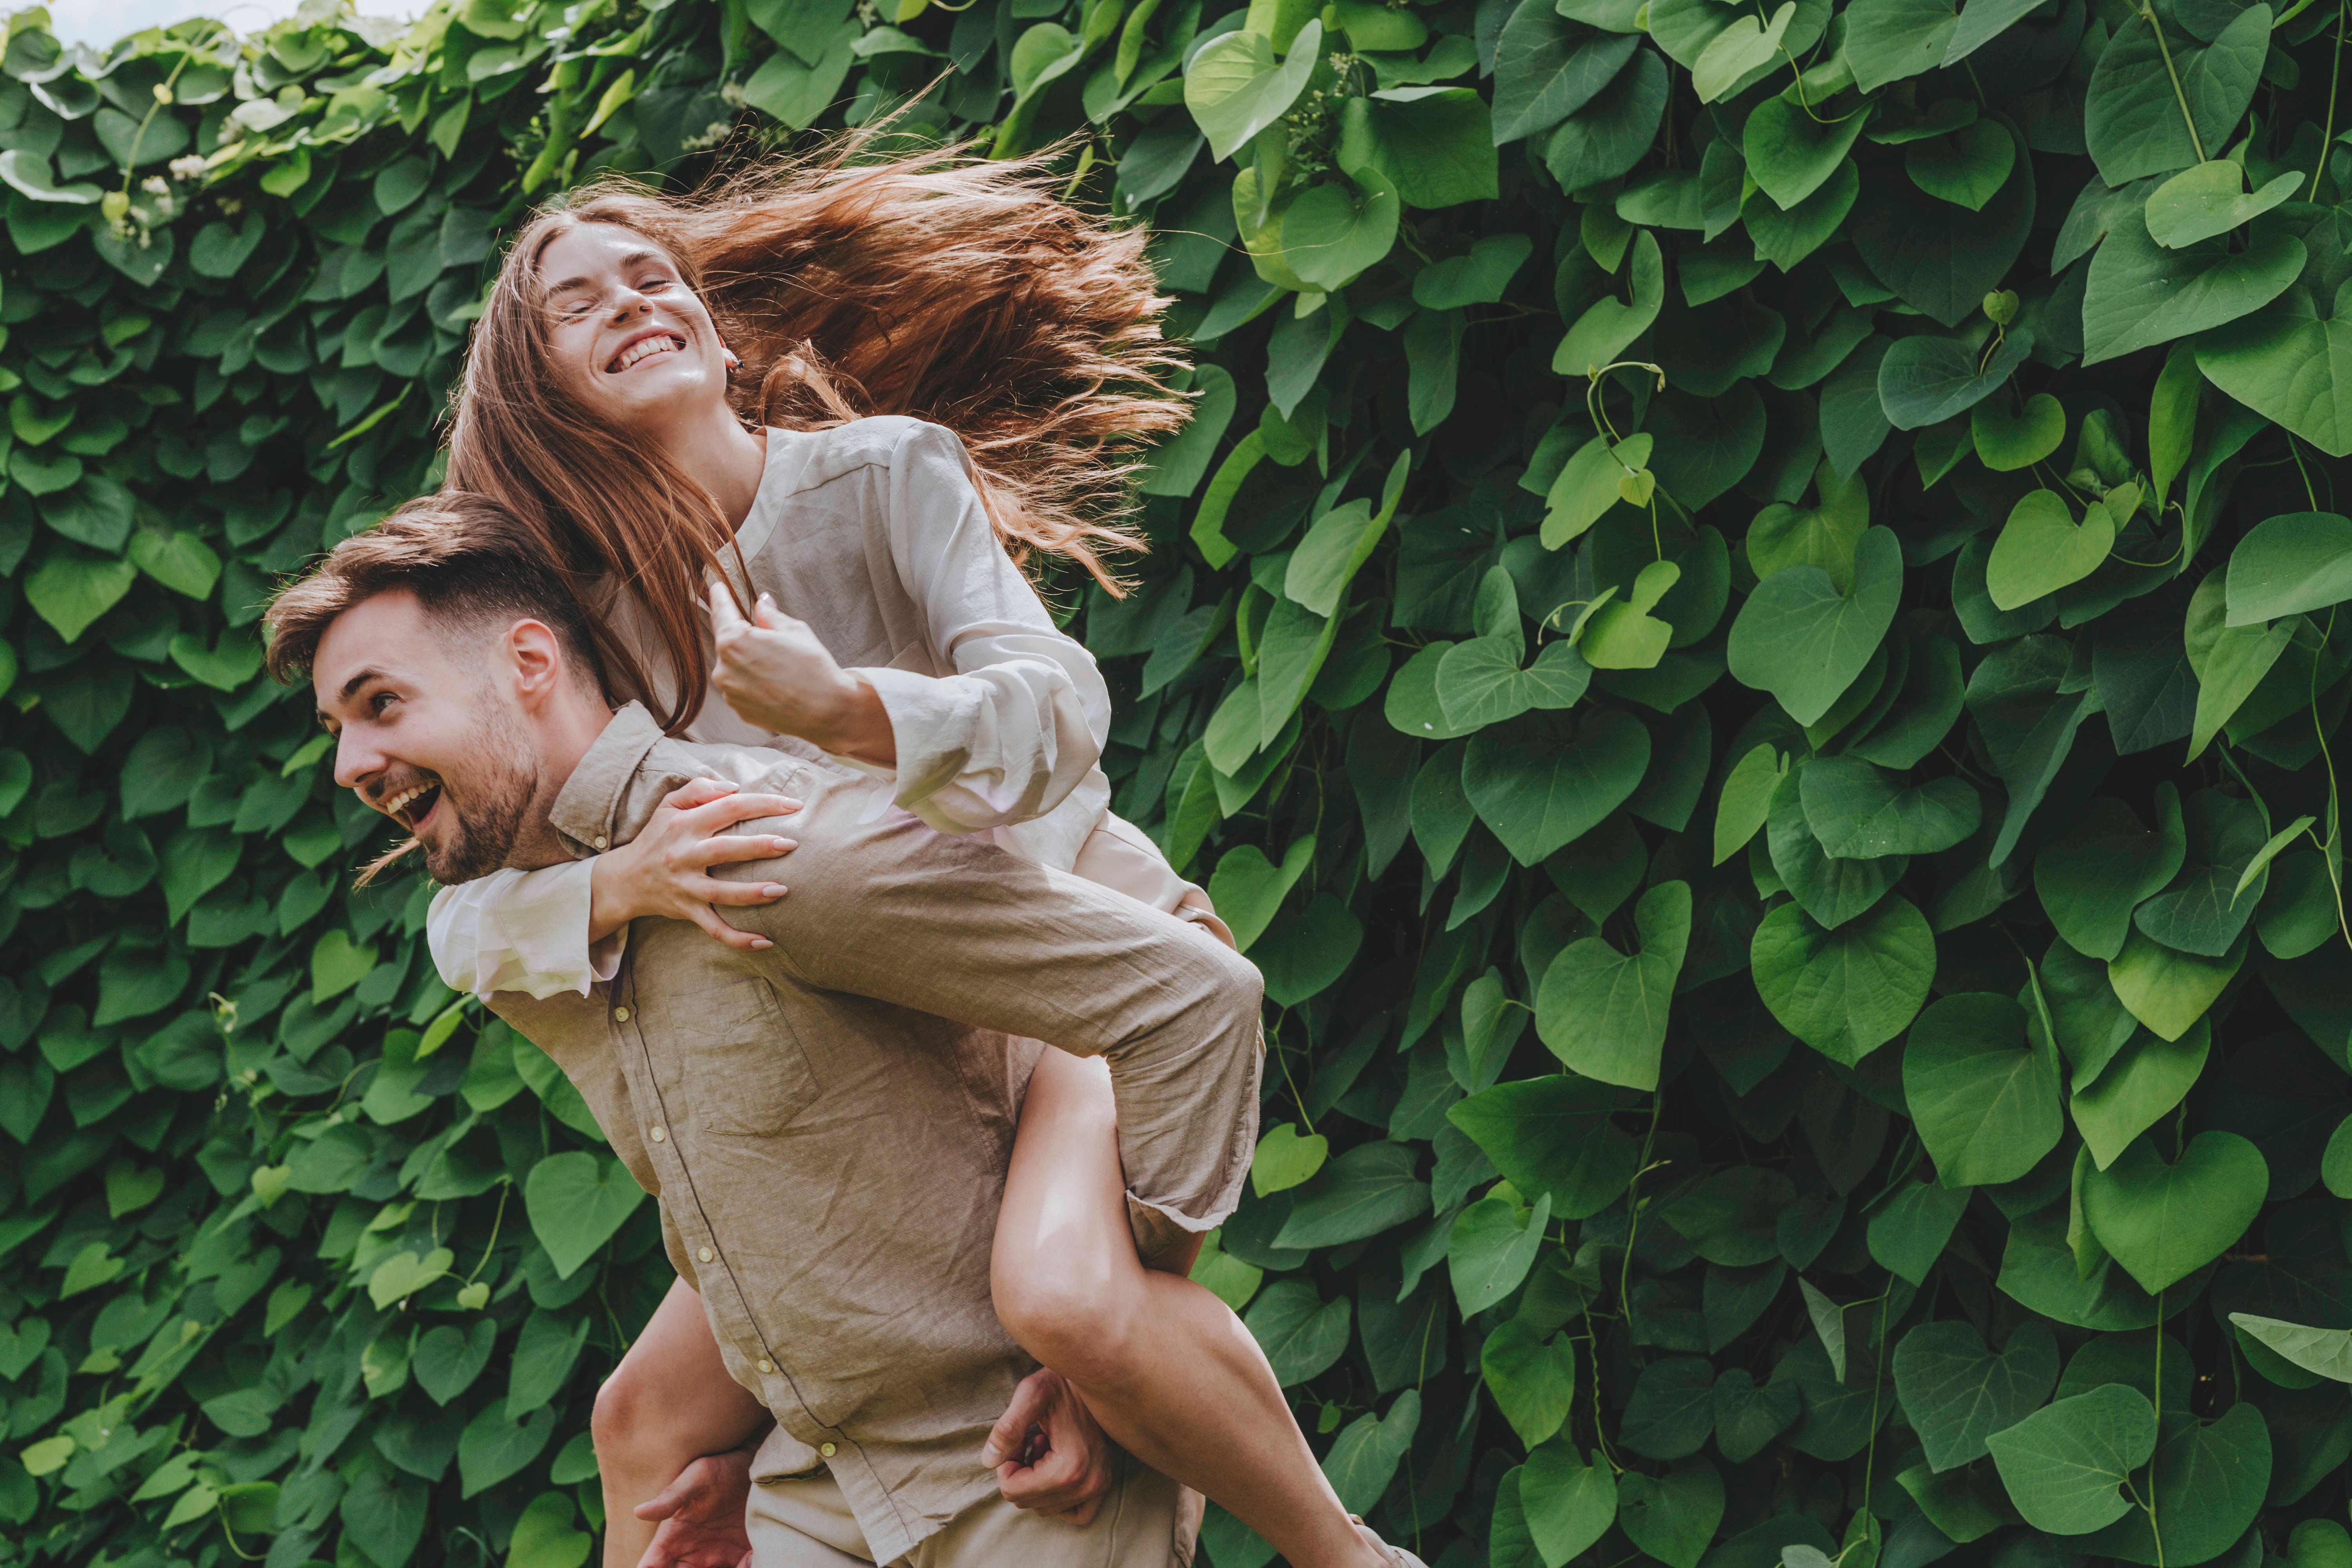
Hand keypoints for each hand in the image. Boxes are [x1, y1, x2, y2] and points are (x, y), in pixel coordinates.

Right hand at [589, 777, 800, 947]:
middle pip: (726, 849)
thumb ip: (698, 789)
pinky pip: (713, 927)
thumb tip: (734, 786)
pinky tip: (765, 941)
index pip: (729, 807)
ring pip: (721, 892)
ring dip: (752, 893)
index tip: (794, 805)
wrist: (624, 879)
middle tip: (792, 843)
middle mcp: (684, 854)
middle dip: (760, 846)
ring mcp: (685, 885)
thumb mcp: (668, 806)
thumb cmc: (656, 837)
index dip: (763, 804)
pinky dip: (738, 938)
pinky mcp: (686, 910)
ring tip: (782, 890)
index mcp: (685, 824)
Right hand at [633, 1449, 755, 1567]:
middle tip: (711, 1561)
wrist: (756, 1466)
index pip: (651, 1566)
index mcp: (674, 1538)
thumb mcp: (697, 1477)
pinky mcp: (740, 1557)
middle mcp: (693, 1553)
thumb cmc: (721, 1467)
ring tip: (740, 1559)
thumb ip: (671, 1498)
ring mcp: (717, 1557)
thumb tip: (638, 1512)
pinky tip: (751, 1557)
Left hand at [709, 584, 896, 766]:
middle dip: (744, 637)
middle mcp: (724, 669)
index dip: (719, 597)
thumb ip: (770, 616)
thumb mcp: (794, 631)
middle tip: (771, 639)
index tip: (717, 588)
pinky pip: (742, 689)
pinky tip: (778, 685)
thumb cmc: (813, 668)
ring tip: (780, 667)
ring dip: (749, 663)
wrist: (828, 712)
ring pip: (734, 668)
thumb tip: (760, 603)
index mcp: (734, 641)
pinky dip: (754, 683)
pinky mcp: (740, 711)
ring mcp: (730, 693)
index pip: (721, 612)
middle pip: (728, 643)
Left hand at [981, 1367, 1114, 1524]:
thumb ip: (1008, 1428)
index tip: (1016, 1440)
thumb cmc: (1060, 1381)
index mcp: (1070, 1465)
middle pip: (1028, 1502)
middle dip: (1020, 1474)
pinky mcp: (1105, 1484)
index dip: (1006, 1465)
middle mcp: (1089, 1483)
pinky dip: (1058, 1498)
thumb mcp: (1030, 1394)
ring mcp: (1100, 1486)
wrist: (1095, 1375)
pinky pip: (1076, 1514)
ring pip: (1046, 1508)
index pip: (1014, 1491)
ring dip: (1036, 1482)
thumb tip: (989, 1461)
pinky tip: (1055, 1467)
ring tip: (1043, 1448)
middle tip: (1028, 1441)